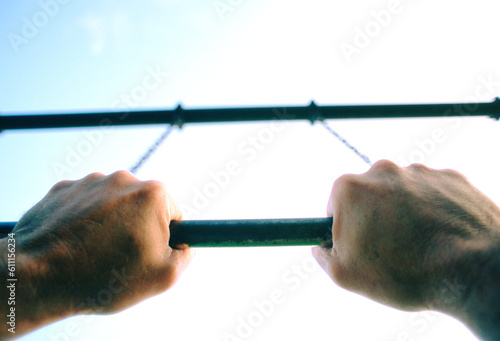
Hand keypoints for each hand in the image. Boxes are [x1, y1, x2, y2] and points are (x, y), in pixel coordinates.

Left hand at [1, 171, 192, 336]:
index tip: (149, 253)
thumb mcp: (163, 276)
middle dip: (137, 229)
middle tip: (121, 257)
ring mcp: (91, 182)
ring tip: (94, 252)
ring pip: (113, 204)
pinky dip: (84, 220)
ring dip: (110, 224)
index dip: (165, 239)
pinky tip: (76, 242)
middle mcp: (124, 179)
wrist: (37, 276)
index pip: (175, 215)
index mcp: (154, 195)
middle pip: (143, 207)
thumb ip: (185, 256)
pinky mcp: (65, 188)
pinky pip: (85, 203)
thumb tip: (183, 245)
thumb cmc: (103, 276)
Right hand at [312, 160, 499, 338]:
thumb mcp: (345, 275)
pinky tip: (439, 234)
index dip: (344, 230)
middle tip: (388, 248)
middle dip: (373, 218)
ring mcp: (418, 171)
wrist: (473, 270)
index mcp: (349, 188)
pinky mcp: (450, 177)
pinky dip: (431, 210)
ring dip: (403, 214)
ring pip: (400, 193)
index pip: (335, 207)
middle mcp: (382, 171)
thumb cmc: (405, 272)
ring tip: (418, 244)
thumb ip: (323, 256)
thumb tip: (320, 248)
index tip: (358, 245)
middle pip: (368, 196)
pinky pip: (431, 193)